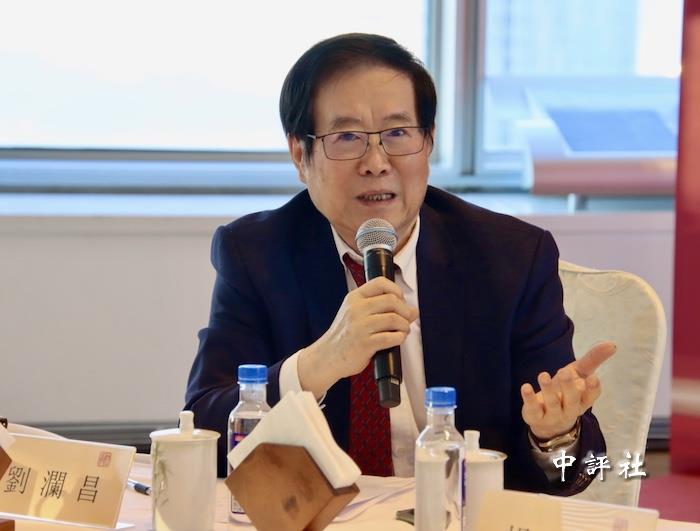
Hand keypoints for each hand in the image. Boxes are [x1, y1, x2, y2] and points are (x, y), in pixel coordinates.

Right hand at [298, 276, 418, 397]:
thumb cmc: (344, 335)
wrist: (327, 357)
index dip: (396, 290)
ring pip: (393, 318)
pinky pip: (391, 337)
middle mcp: (356, 309)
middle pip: (391, 300)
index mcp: (354, 298)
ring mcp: (360, 327)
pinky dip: (400, 338)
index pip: (380, 283)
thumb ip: (378, 308)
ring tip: (404, 330)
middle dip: (405, 310)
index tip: (401, 299)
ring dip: (405, 325)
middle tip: (407, 318)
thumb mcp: (354, 313)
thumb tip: (411, 310)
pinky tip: (398, 339)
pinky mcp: (365, 344)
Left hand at [520, 341, 615, 439]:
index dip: (592, 389)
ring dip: (548, 389)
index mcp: (583, 400)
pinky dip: (529, 398)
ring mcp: (553, 415)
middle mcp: (570, 409)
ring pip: (552, 403)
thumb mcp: (579, 374)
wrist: (549, 421)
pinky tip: (526, 387)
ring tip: (543, 375)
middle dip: (569, 387)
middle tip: (565, 371)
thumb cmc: (567, 392)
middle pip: (572, 400)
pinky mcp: (536, 417)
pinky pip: (533, 409)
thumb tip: (612, 344)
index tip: (593, 377)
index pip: (591, 396)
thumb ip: (593, 360)